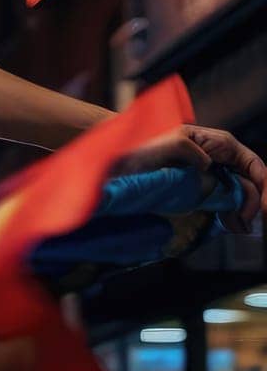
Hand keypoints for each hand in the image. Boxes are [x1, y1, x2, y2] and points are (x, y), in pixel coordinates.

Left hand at [108, 122, 264, 233]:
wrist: (118, 158)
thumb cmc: (142, 145)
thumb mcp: (168, 142)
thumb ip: (190, 150)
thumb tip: (208, 165)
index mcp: (219, 143)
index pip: (252, 165)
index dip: (262, 186)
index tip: (261, 209)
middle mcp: (219, 158)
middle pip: (248, 183)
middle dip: (251, 204)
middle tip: (244, 226)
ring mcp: (210, 174)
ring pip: (236, 194)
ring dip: (240, 212)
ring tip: (238, 229)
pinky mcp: (198, 187)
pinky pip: (220, 200)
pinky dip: (227, 213)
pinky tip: (228, 225)